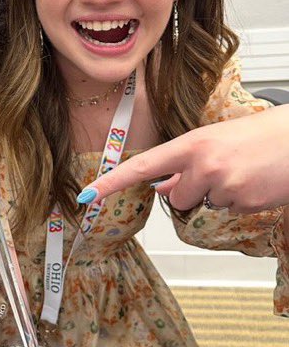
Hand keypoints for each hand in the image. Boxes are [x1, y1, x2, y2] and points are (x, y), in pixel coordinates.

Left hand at [78, 105, 288, 212]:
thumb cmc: (259, 135)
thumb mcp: (214, 142)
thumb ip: (184, 164)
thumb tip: (161, 187)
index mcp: (192, 143)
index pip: (142, 166)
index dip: (112, 182)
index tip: (87, 194)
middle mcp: (203, 163)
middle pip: (175, 197)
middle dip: (191, 191)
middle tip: (220, 170)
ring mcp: (224, 185)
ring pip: (201, 206)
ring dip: (215, 196)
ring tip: (240, 172)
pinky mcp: (243, 203)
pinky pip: (227, 211)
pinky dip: (238, 202)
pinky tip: (254, 182)